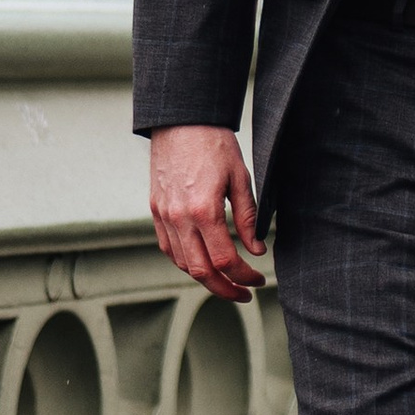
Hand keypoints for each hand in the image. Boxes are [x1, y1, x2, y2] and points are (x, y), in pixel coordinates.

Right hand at [149, 126, 266, 300]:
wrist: (181, 121)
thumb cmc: (214, 144)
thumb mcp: (241, 177)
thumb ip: (248, 217)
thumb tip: (256, 250)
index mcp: (204, 210)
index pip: (225, 260)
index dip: (244, 276)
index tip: (258, 278)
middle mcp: (179, 218)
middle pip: (200, 271)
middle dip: (225, 289)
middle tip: (245, 293)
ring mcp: (164, 216)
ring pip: (182, 263)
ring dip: (205, 279)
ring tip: (227, 281)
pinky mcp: (156, 210)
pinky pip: (169, 248)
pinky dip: (186, 261)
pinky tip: (203, 262)